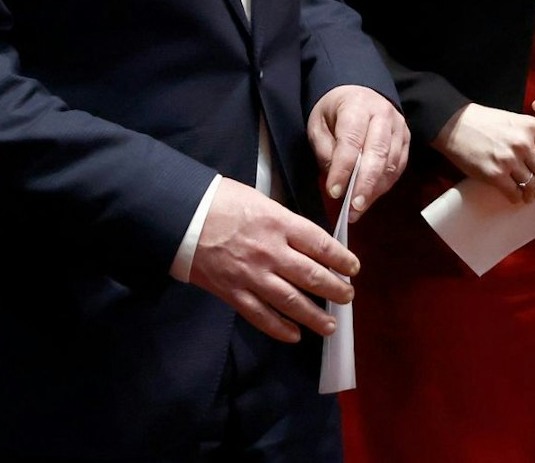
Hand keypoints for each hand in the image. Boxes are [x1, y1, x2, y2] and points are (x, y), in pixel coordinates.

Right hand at [188, 178, 355, 343]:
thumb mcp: (259, 199)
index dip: (342, 259)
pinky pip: (261, 316)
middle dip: (335, 290)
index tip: (353, 268)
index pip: (321, 244)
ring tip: (330, 325)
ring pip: (291, 302)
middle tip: (347, 297)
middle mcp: (270, 251)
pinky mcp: (233, 292)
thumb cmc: (219, 201)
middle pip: (312, 276)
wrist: (181, 216)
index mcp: (278, 223)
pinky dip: (280, 328)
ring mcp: (251, 275)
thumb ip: (283, 221)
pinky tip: (294, 334)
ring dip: (314, 316)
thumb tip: (306, 239)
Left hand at [307, 84, 408, 218]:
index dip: (343, 169)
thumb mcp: (318, 124)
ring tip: (358, 210)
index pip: (351, 141)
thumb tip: (337, 181)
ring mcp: (399, 127)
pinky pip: (399, 167)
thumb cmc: (334, 110)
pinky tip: (371, 197)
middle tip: (353, 208)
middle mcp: (383, 115)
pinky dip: (385, 185)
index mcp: (357, 106)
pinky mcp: (406, 139)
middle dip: (365, 184)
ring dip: (375, 190)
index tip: (334, 192)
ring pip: (391, 163)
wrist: (358, 92)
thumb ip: (325, 150)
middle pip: (377, 153)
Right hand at [432, 102, 534, 203]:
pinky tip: (515, 196)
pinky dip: (517, 198)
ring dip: (532, 193)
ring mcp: (509, 160)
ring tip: (528, 195)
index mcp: (531, 128)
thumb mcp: (512, 120)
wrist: (452, 124)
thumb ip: (529, 135)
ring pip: (532, 186)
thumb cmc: (481, 121)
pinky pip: (514, 193)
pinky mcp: (495, 175)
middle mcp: (524, 144)